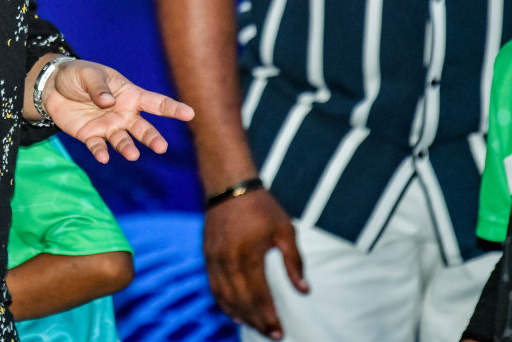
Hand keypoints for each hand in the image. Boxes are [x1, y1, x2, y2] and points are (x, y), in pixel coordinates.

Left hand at [40, 59, 193, 162]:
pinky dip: (101, 152)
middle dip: (152, 138)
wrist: (53, 87)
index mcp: (129, 95)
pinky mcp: (90, 136)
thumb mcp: (88, 74)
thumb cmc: (78, 75)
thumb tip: (109, 102)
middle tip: (161, 147)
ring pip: (124, 140)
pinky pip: (98, 146)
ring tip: (132, 155)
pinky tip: (104, 157)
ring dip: (128, 148)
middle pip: (143, 128)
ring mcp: (108, 126)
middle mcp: (123, 114)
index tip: (190, 114)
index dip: (173, 108)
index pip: (155, 102)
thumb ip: (99, 87)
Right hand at [204, 188, 305, 339]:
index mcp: (249, 253)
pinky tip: (234, 313)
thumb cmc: (261, 206)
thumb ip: (294, 262)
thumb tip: (304, 290)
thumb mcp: (285, 230)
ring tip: (255, 327)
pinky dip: (223, 303)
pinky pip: (214, 286)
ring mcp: (215, 258)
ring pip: (225, 296)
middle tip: (271, 334)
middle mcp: (228, 259)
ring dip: (241, 315)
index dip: (269, 316)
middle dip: (257, 321)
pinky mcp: (207, 255)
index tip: (279, 331)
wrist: (229, 184)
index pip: (259, 294)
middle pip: (242, 300)